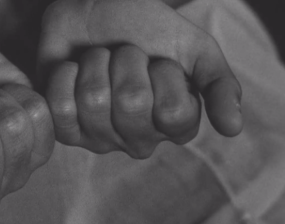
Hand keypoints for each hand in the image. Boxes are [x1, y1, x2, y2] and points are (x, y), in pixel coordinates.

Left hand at [38, 0, 242, 154]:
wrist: (94, 11)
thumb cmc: (145, 31)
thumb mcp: (193, 49)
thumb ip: (219, 84)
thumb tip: (233, 128)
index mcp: (173, 125)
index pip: (174, 112)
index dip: (165, 75)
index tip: (159, 62)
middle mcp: (137, 140)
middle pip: (132, 103)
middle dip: (127, 62)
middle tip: (125, 55)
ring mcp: (98, 138)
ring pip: (94, 100)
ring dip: (96, 64)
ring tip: (100, 61)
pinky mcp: (65, 130)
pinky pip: (60, 106)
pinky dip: (65, 74)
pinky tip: (73, 70)